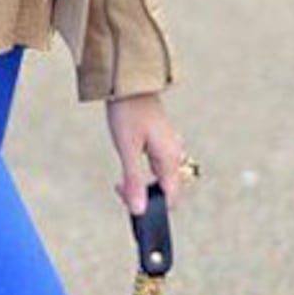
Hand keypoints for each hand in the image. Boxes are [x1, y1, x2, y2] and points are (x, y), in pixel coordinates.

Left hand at [104, 92, 191, 215]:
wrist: (128, 83)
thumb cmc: (128, 113)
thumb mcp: (127, 149)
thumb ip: (134, 181)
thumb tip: (139, 210)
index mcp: (170, 158)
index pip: (171, 198)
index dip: (152, 207)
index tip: (129, 200)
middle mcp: (174, 154)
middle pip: (165, 189)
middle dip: (143, 194)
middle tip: (119, 186)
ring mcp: (169, 147)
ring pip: (159, 178)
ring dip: (140, 183)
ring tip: (120, 178)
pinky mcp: (160, 141)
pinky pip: (156, 166)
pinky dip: (141, 171)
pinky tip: (128, 163)